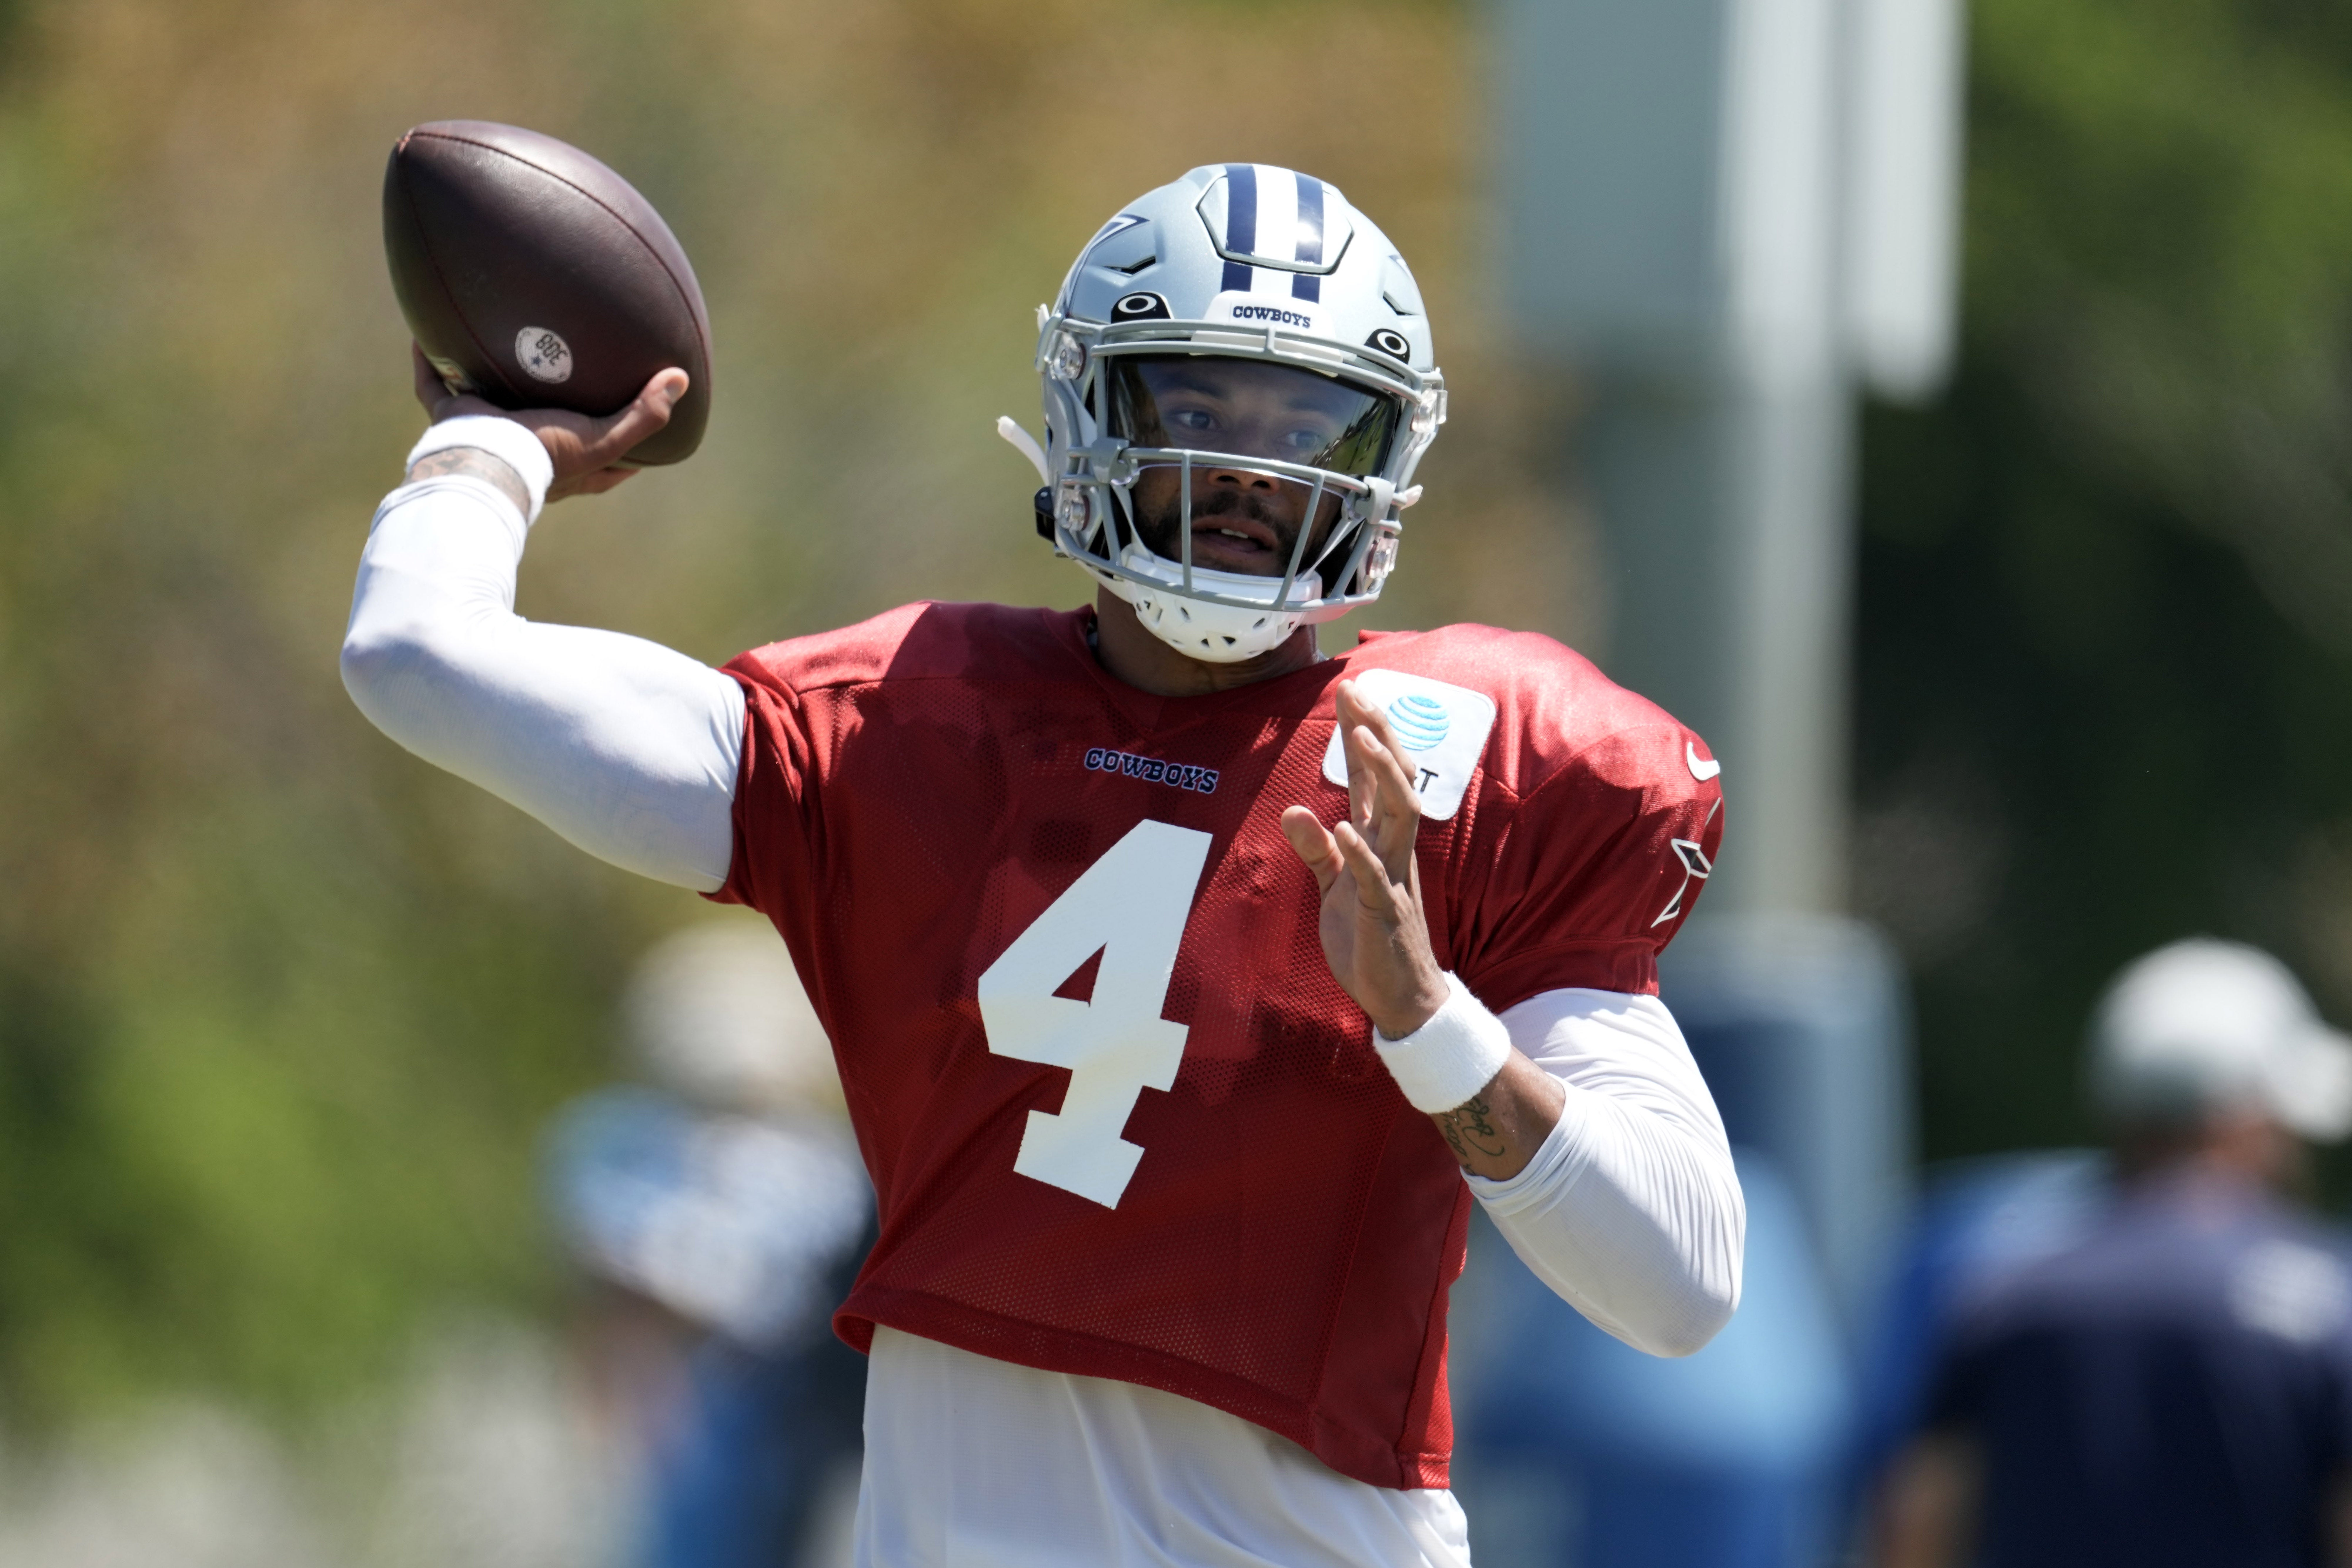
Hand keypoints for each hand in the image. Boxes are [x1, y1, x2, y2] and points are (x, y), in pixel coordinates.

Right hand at [411, 344, 688, 502]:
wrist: (483, 464)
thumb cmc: (544, 456)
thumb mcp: (603, 440)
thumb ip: (644, 415)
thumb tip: (680, 379)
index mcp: (565, 466)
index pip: (603, 460)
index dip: (621, 445)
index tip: (637, 419)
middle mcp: (525, 452)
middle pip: (546, 430)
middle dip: (555, 409)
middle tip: (570, 377)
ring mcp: (484, 435)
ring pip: (488, 405)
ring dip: (491, 380)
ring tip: (500, 346)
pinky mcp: (451, 419)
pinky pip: (435, 385)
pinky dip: (428, 362)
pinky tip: (426, 334)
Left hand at [1280, 680, 1450, 1037]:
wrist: (1399, 994)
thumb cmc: (1370, 938)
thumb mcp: (1335, 885)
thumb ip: (1317, 848)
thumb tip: (1295, 809)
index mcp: (1378, 839)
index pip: (1372, 777)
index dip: (1361, 734)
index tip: (1349, 692)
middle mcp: (1391, 848)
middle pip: (1393, 778)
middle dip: (1378, 733)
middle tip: (1359, 692)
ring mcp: (1392, 875)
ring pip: (1399, 812)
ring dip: (1383, 773)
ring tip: (1363, 736)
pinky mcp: (1385, 909)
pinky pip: (1374, 874)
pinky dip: (1361, 850)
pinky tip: (1345, 825)